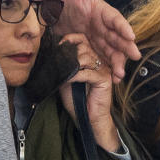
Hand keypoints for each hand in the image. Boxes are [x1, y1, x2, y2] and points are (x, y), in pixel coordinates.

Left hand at [54, 0, 140, 81]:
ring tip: (120, 75)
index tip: (131, 36)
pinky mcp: (89, 48)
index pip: (115, 19)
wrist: (46, 14)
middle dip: (126, 47)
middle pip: (117, 37)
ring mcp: (96, 38)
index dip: (123, 27)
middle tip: (134, 56)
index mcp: (100, 11)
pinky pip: (101, 58)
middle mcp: (102, 26)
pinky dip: (107, 68)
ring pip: (111, 51)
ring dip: (118, 62)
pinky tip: (112, 78)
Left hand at [57, 34, 119, 151]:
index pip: (83, 40)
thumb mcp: (65, 80)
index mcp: (90, 59)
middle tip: (60, 60)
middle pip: (84, 47)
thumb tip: (54, 56)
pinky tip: (69, 78)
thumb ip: (63, 68)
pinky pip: (88, 73)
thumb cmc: (77, 101)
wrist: (87, 119)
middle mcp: (98, 62)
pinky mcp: (104, 80)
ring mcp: (103, 70)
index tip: (59, 45)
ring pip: (87, 57)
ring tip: (65, 71)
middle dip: (70, 52)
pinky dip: (76, 75)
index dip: (71, 39)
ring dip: (73, 63)